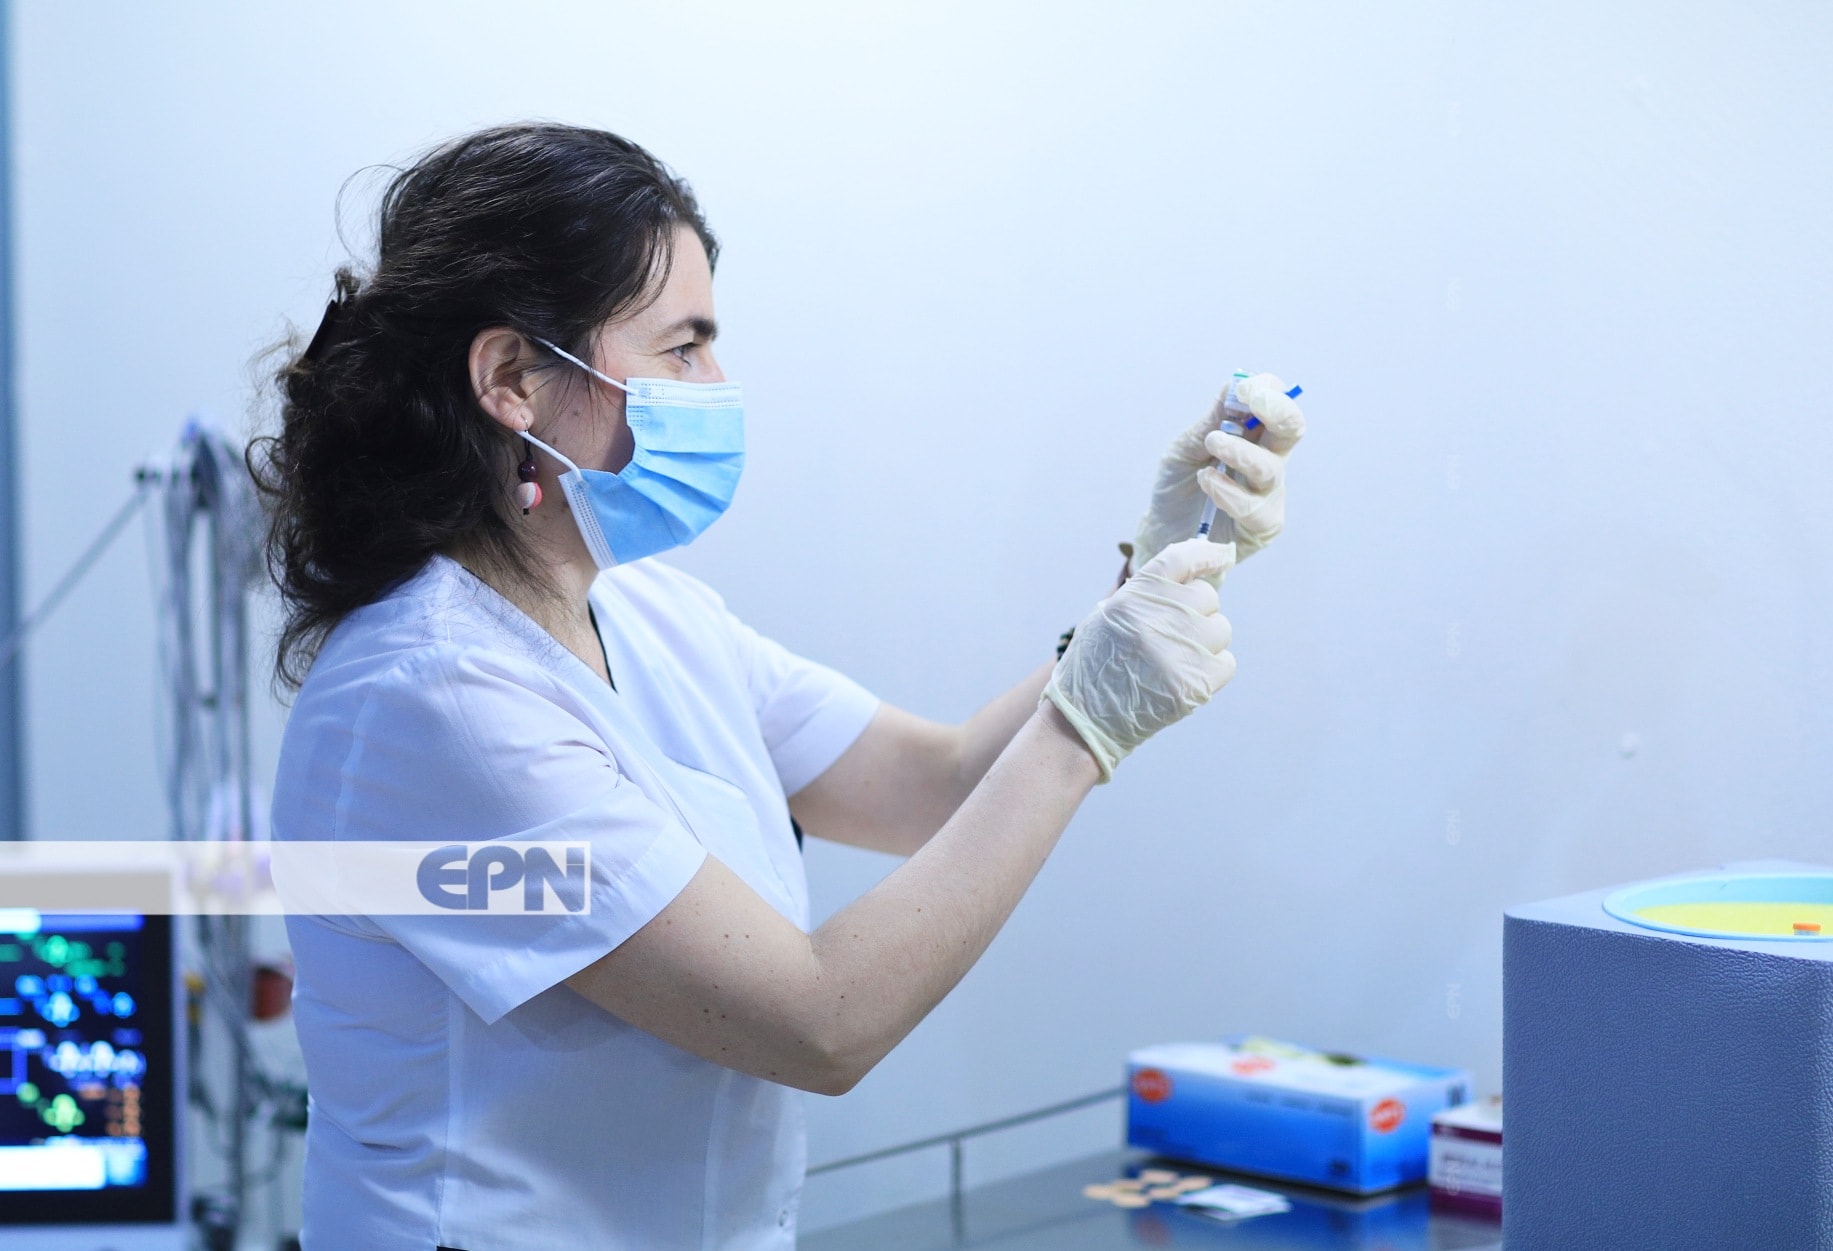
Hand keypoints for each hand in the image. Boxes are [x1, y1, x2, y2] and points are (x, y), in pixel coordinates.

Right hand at [1042, 538, 1236, 781]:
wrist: (1083, 721)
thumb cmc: (1095, 668)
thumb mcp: (1107, 618)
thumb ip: (1145, 596)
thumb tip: (1190, 579)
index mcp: (1133, 596)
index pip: (1180, 559)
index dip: (1206, 554)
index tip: (1222, 556)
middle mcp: (1156, 618)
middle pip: (1208, 597)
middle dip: (1199, 613)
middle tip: (1176, 636)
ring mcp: (1177, 651)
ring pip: (1221, 629)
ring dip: (1206, 643)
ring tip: (1176, 661)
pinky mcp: (1193, 684)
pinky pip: (1227, 663)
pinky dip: (1213, 671)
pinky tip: (1187, 679)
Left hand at [1131, 374, 1306, 581]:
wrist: (1163, 530)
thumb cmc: (1179, 485)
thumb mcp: (1187, 446)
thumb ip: (1211, 421)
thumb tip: (1235, 386)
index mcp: (1254, 436)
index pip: (1275, 406)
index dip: (1267, 391)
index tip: (1244, 388)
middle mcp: (1269, 460)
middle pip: (1292, 430)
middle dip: (1279, 411)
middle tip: (1252, 401)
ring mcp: (1268, 494)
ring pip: (1269, 469)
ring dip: (1239, 452)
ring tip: (1211, 446)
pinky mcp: (1262, 527)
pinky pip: (1254, 507)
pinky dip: (1228, 491)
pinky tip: (1207, 483)